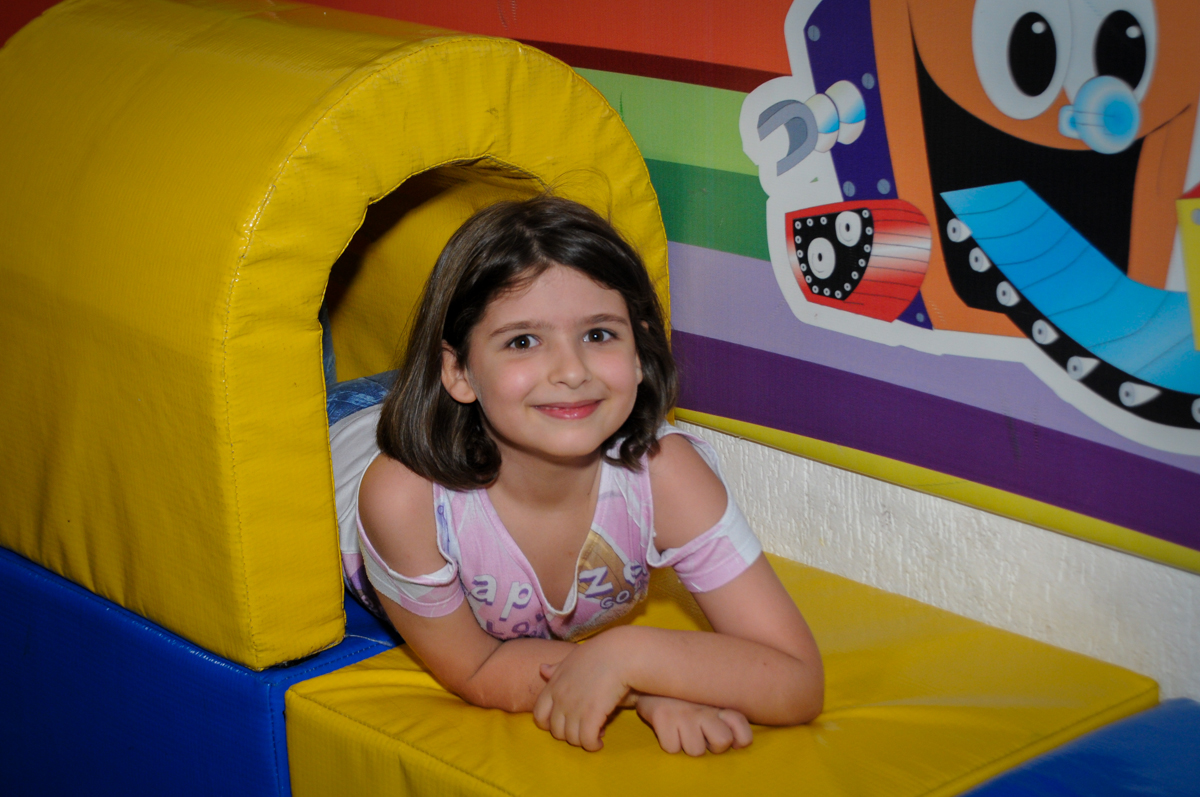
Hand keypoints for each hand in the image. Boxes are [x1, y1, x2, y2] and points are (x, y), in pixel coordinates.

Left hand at [533, 637, 629, 751]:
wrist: (620, 654)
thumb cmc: (599, 653)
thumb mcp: (572, 659)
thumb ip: (556, 668)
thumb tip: (541, 669)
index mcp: (554, 685)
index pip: (539, 714)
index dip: (548, 724)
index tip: (562, 725)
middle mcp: (560, 699)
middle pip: (556, 731)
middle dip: (568, 735)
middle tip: (583, 731)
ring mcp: (575, 708)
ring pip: (571, 738)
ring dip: (582, 741)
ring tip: (594, 736)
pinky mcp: (592, 715)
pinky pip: (586, 740)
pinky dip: (592, 745)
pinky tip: (600, 742)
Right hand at [635, 695, 752, 755]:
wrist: (654, 671)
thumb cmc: (688, 696)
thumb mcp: (714, 700)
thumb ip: (732, 718)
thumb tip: (740, 744)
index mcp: (721, 702)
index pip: (743, 734)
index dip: (738, 739)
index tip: (724, 729)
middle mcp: (706, 706)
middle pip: (722, 742)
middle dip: (712, 744)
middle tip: (700, 731)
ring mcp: (684, 711)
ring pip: (696, 750)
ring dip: (687, 744)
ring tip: (681, 728)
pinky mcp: (663, 716)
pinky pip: (672, 747)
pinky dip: (669, 742)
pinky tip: (668, 727)